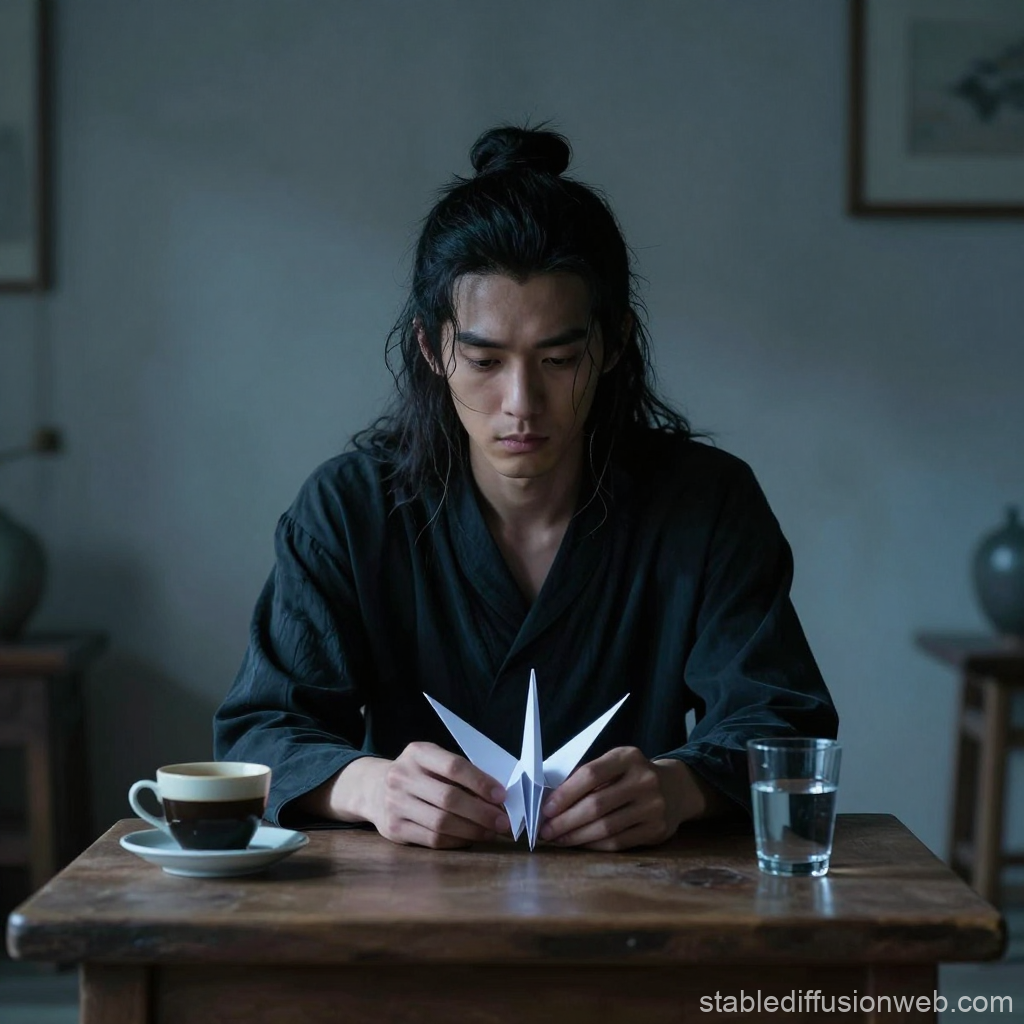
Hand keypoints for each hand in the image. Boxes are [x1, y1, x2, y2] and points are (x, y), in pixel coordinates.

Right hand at [356, 742, 508, 849]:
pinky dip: (457, 841)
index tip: (501, 796)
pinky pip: (432, 839)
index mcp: (417, 753)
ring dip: (473, 830)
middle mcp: (402, 776)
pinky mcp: (394, 829)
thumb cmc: (417, 774)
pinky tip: (470, 838)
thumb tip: (498, 798)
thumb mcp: (432, 761)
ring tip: (491, 832)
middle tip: (503, 822)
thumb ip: (460, 774)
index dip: (480, 782)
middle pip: (449, 798)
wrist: (373, 789)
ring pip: (441, 823)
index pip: (453, 766)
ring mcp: (395, 804)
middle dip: (481, 813)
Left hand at [538, 748, 704, 850]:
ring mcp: (653, 806)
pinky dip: (594, 845)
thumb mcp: (615, 763)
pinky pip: (618, 842)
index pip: (590, 774)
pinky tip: (580, 844)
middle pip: (596, 805)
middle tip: (546, 831)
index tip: (546, 808)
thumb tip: (551, 801)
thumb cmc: (632, 775)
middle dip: (566, 821)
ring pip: (606, 828)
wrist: (675, 789)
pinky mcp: (656, 830)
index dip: (565, 794)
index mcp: (628, 757)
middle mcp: (644, 780)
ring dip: (576, 836)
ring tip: (558, 839)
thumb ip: (589, 777)